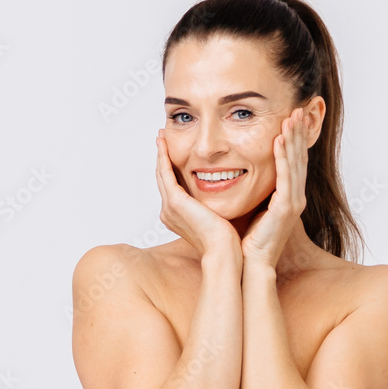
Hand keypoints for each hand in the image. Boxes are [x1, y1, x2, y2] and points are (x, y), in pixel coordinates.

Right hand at [155, 128, 239, 258]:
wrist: (224, 251)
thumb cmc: (226, 240)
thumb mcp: (217, 216)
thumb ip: (213, 203)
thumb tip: (224, 190)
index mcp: (177, 216)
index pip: (172, 186)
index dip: (171, 167)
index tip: (172, 151)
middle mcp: (169, 212)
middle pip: (163, 178)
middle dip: (162, 157)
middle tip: (161, 138)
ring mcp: (170, 207)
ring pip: (162, 173)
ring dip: (161, 153)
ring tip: (161, 137)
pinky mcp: (175, 202)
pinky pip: (165, 173)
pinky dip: (163, 157)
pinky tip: (164, 144)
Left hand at [240, 107, 309, 267]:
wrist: (251, 264)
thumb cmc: (249, 240)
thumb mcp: (254, 208)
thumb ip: (256, 191)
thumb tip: (244, 174)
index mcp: (288, 198)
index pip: (293, 163)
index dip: (294, 141)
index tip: (290, 119)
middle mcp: (295, 198)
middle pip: (298, 159)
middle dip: (298, 134)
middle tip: (296, 110)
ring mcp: (293, 203)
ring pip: (294, 164)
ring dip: (293, 139)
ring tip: (291, 118)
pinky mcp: (285, 209)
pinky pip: (285, 177)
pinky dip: (283, 157)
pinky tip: (280, 140)